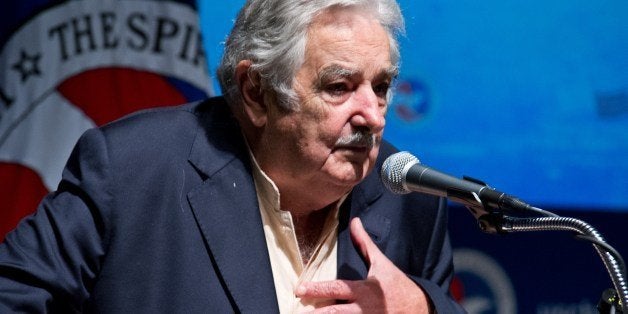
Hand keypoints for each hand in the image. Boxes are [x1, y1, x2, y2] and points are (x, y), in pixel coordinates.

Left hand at [295, 217, 431, 312]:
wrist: (420, 308)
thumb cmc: (397, 285)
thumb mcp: (381, 263)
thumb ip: (364, 243)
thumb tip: (355, 221)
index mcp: (364, 290)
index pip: (337, 288)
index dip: (317, 289)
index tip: (300, 289)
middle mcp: (363, 309)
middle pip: (335, 313)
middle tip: (297, 312)